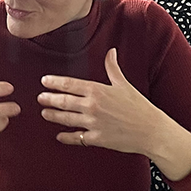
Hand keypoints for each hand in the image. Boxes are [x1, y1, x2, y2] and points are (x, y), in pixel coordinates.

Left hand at [38, 49, 190, 178]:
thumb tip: (111, 51)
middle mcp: (92, 106)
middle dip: (49, 99)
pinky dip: (66, 137)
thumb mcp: (124, 84)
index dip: (55, 83)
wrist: (151, 130)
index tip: (44, 81)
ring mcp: (93, 123)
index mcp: (98, 90)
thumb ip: (113, 68)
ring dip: (53, 116)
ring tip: (44, 113)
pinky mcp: (96, 139)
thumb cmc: (139, 107)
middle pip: (64, 102)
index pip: (70, 84)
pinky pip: (76, 138)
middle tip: (40, 98)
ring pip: (66, 119)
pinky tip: (59, 136)